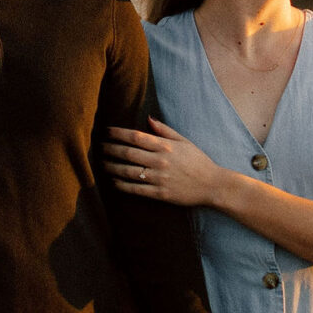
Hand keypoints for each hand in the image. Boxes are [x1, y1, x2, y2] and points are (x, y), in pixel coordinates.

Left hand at [104, 119, 225, 208]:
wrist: (212, 185)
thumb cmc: (198, 161)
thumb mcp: (184, 141)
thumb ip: (165, 130)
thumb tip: (149, 118)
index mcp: (166, 146)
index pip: (136, 137)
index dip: (119, 133)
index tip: (107, 131)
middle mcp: (160, 161)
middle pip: (128, 153)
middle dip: (111, 149)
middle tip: (100, 147)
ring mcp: (159, 178)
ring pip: (129, 172)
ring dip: (112, 167)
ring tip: (103, 164)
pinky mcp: (160, 194)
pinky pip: (136, 189)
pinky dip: (123, 186)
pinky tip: (114, 182)